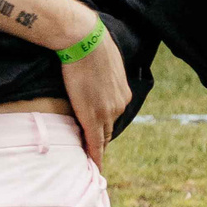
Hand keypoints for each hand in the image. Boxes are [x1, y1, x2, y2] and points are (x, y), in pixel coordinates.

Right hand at [57, 31, 128, 167]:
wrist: (84, 41)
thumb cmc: (90, 44)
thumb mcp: (103, 61)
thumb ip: (101, 75)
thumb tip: (92, 72)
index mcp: (123, 92)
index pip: (114, 117)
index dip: (107, 129)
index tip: (103, 139)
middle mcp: (119, 104)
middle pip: (110, 130)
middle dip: (103, 142)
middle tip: (96, 155)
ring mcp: (108, 112)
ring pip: (103, 137)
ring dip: (97, 149)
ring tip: (92, 162)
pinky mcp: (93, 116)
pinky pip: (96, 142)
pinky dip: (95, 155)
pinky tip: (94, 165)